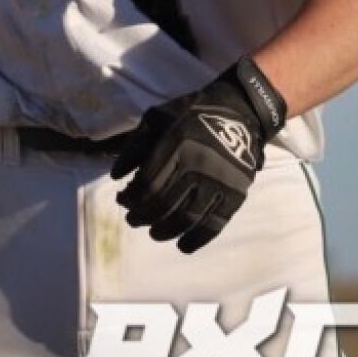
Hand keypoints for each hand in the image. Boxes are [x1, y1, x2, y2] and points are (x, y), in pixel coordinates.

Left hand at [109, 57, 287, 252]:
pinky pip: (216, 224)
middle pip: (163, 204)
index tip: (123, 201)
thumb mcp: (158, 117)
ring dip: (165, 230)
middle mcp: (198, 165)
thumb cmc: (192, 113)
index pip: (147, 184)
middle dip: (142, 217)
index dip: (131, 198)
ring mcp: (219, 182)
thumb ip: (135, 146)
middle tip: (134, 220)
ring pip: (187, 217)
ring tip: (154, 233)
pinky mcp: (236, 194)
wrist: (240, 111)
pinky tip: (183, 246)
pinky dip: (198, 239)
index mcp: (176, 145)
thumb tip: (117, 177)